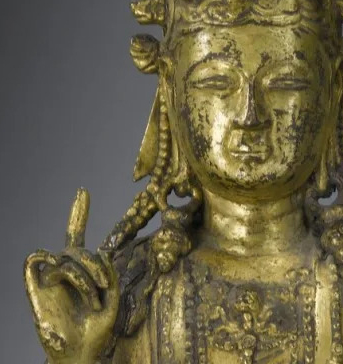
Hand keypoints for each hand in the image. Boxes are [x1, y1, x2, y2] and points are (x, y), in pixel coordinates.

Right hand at [24, 189, 118, 363]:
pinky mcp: (37, 293)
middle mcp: (65, 272)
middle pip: (75, 247)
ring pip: (62, 257)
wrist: (82, 355)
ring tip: (93, 294)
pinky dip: (44, 260)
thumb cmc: (98, 329)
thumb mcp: (113, 297)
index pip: (77, 235)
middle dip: (93, 261)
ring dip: (81, 272)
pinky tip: (59, 270)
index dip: (78, 214)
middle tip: (104, 284)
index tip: (82, 191)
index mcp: (82, 270)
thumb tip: (101, 256)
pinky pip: (33, 265)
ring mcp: (50, 282)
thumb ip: (110, 273)